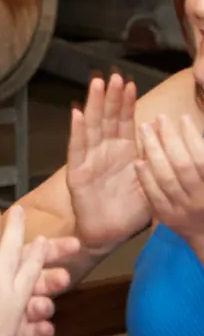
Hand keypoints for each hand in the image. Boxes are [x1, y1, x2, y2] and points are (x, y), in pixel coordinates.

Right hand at [66, 74, 149, 253]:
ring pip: (92, 127)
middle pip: (108, 119)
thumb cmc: (129, 208)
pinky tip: (77, 115)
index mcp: (124, 151)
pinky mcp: (77, 172)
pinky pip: (77, 148)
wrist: (108, 232)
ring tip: (96, 85)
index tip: (130, 84)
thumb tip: (162, 137)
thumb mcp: (150, 182)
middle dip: (111, 97)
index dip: (126, 103)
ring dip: (94, 105)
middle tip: (114, 76)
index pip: (125, 122)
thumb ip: (154, 161)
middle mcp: (105, 150)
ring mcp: (89, 158)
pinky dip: (77, 131)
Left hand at [137, 114, 203, 248]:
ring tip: (144, 128)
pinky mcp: (167, 217)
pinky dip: (146, 177)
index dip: (193, 137)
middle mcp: (200, 199)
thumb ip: (203, 154)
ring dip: (153, 151)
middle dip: (170, 139)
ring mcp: (183, 210)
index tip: (183, 117)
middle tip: (159, 117)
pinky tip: (138, 159)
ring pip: (166, 177)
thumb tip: (195, 130)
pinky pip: (153, 195)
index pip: (202, 159)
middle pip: (182, 165)